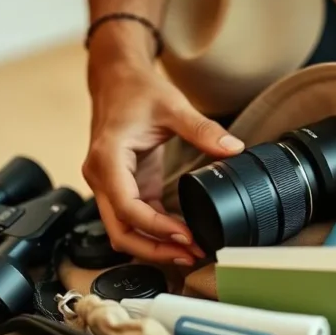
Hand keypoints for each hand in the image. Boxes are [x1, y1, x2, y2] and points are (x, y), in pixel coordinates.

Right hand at [82, 51, 243, 264]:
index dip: (156, 228)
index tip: (186, 236)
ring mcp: (110, 186)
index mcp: (107, 159)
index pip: (126, 207)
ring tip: (190, 253)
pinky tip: (183, 238)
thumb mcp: (172, 106)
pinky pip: (137, 220)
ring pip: (125, 232)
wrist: (117, 80)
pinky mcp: (126, 188)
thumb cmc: (137, 91)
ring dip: (154, 247)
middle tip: (191, 254)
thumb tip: (233, 149)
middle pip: (120, 231)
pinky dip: (157, 233)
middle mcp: (102, 177)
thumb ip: (203, 129)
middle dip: (154, 249)